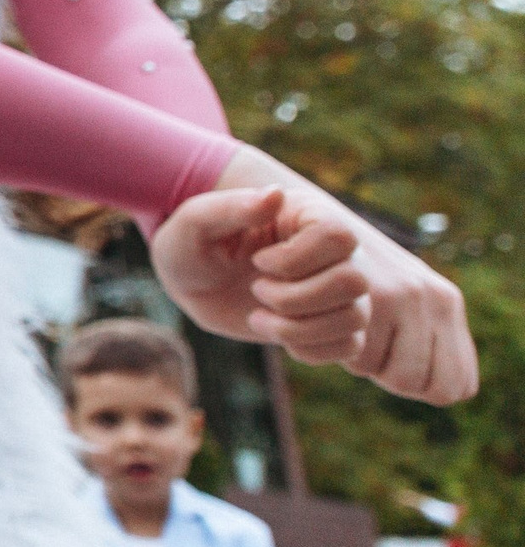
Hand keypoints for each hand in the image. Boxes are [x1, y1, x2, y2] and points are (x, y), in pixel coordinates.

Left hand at [154, 148, 476, 405]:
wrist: (191, 284)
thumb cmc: (191, 245)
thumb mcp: (194, 223)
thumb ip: (229, 207)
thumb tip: (274, 196)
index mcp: (306, 217)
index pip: (339, 237)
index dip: (296, 259)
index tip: (258, 261)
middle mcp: (331, 252)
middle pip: (354, 281)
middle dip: (297, 298)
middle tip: (257, 291)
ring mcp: (335, 289)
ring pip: (355, 318)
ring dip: (300, 328)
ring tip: (258, 318)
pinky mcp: (330, 323)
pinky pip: (350, 346)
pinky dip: (312, 349)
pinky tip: (278, 335)